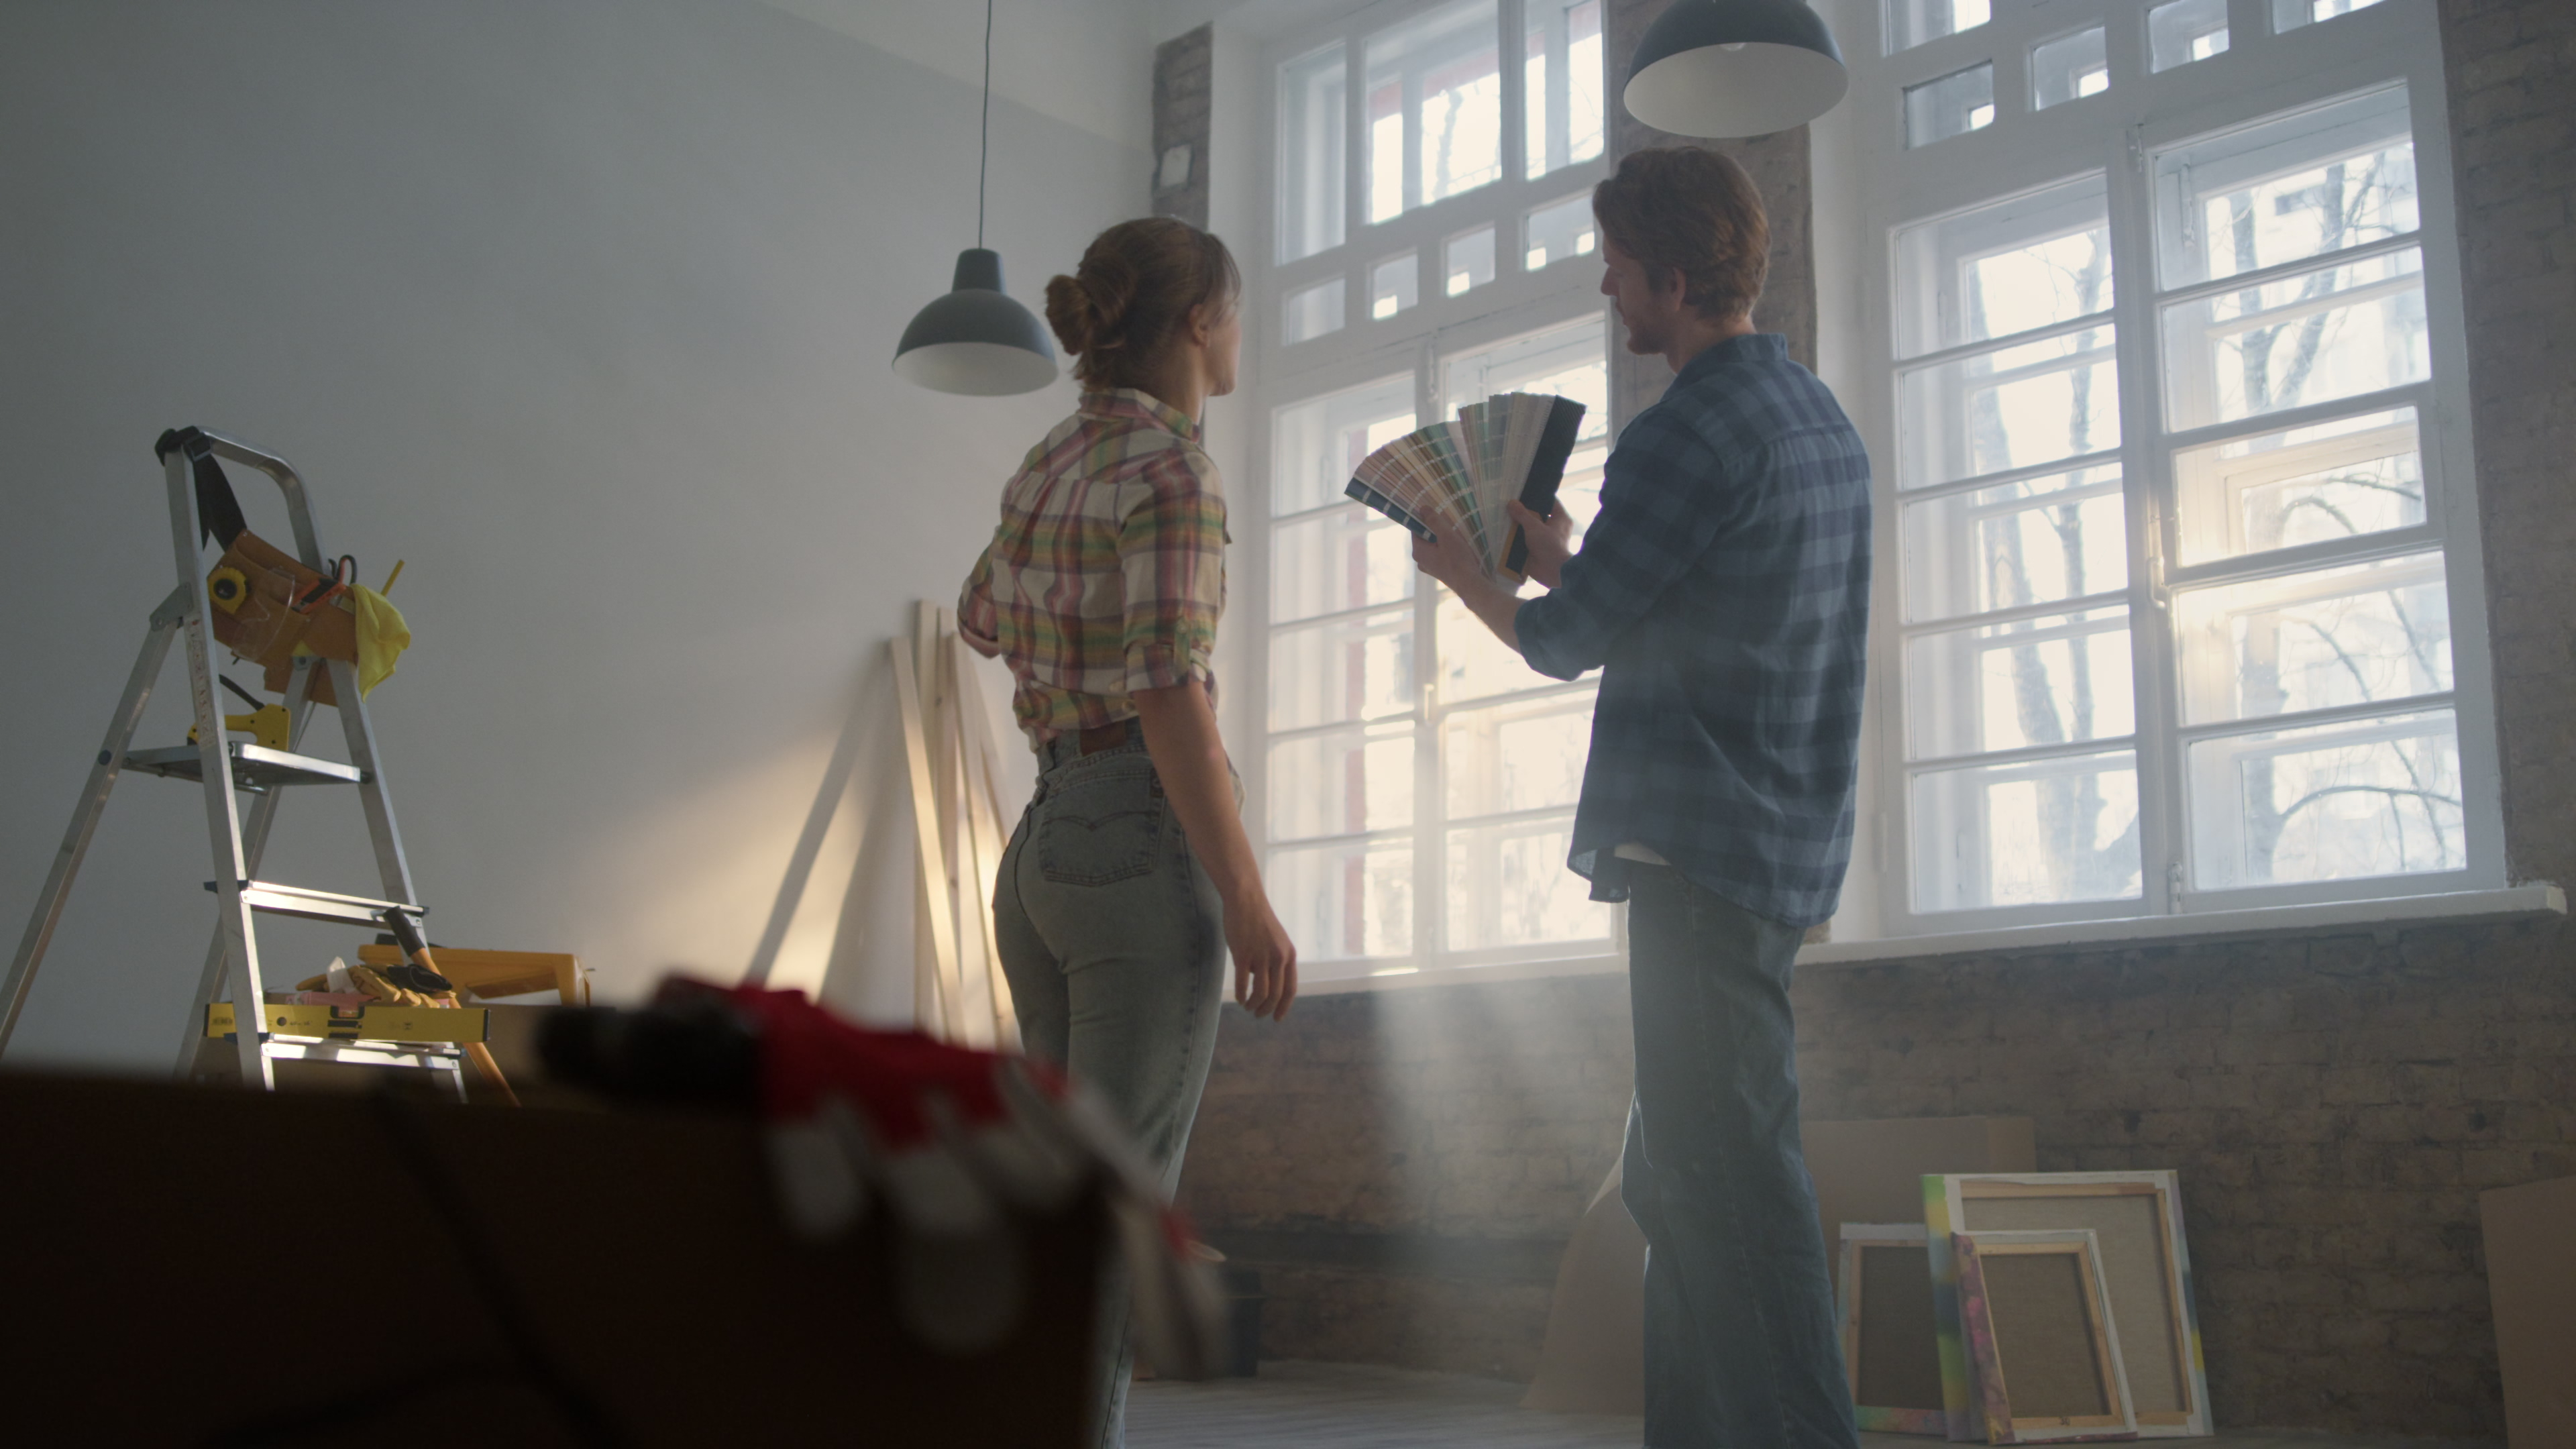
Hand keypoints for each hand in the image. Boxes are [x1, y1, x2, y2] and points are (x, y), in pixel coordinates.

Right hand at [1224, 892, 1296, 1020]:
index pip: (1290, 989)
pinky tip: (1239, 999)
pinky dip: (1241, 995)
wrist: (1246, 899)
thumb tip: (1266, 984)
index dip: (1284, 1007)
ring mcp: (1260, 956)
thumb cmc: (1259, 921)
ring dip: (1253, 1005)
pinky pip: (1242, 983)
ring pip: (1260, 992)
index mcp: (1289, 955)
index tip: (1277, 1019)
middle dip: (1267, 1009)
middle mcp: (1278, 957)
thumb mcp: (1276, 941)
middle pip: (1275, 994)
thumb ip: (1275, 962)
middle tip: (1258, 1015)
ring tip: (1247, 1007)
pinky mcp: (1242, 954)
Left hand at [1409, 512, 1494, 594]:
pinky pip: (1438, 555)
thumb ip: (1433, 521)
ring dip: (1441, 539)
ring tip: (1454, 535)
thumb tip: (1422, 508)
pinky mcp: (1439, 572)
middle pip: (1424, 537)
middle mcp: (1420, 560)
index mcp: (1418, 551)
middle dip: (1435, 529)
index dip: (1424, 519)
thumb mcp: (1446, 535)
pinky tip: (1456, 548)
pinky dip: (1445, 549)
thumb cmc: (1457, 559)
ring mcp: (1429, 567)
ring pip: (1432, 546)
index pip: (1415, 529)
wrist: (1469, 584)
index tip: (1436, 513)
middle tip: (1448, 524)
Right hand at [1505, 500, 1574, 588]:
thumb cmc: (1549, 545)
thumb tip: (1511, 503)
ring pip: (1531, 527)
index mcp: (1560, 518)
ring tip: (1504, 513)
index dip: (1538, 495)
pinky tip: (1504, 530)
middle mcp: (1554, 527)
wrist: (1552, 572)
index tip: (1524, 490)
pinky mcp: (1537, 548)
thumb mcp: (1534, 527)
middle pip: (1538, 514)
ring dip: (1520, 523)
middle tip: (1510, 501)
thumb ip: (1522, 514)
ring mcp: (1545, 538)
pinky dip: (1517, 536)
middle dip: (1525, 510)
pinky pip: (1526, 539)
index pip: (1550, 501)